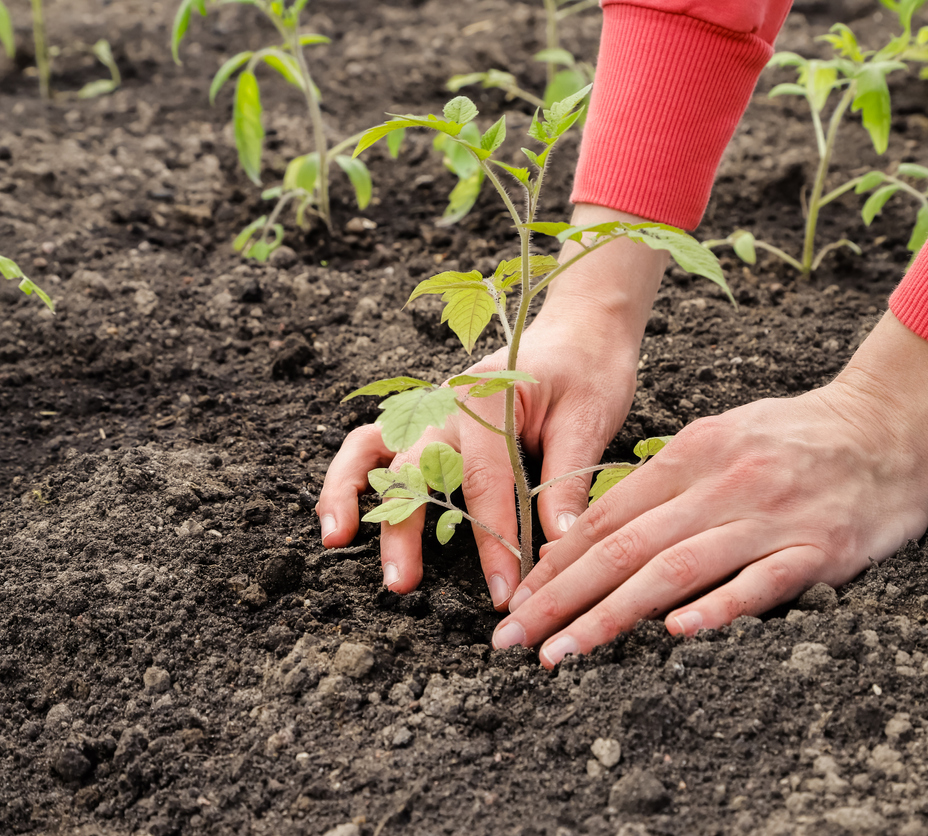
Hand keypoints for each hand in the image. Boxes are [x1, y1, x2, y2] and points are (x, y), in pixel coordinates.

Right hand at [315, 205, 668, 608]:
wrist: (581, 329)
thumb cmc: (588, 371)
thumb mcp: (589, 421)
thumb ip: (565, 484)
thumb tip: (557, 548)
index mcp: (487, 398)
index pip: (484, 482)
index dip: (493, 542)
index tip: (504, 591)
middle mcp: (445, 402)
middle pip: (413, 468)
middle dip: (404, 529)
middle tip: (402, 584)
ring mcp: (427, 411)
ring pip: (371, 450)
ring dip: (350, 494)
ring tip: (337, 539)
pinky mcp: (423, 423)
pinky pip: (371, 446)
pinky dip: (350, 478)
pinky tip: (341, 517)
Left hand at [492, 313, 927, 666]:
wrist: (892, 424)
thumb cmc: (796, 437)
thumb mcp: (720, 437)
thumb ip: (665, 481)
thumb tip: (602, 524)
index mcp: (690, 454)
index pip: (605, 517)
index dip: (554, 563)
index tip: (515, 602)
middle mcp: (719, 485)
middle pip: (623, 548)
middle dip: (558, 599)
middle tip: (511, 641)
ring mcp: (767, 519)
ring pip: (674, 570)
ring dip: (609, 616)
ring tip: (561, 653)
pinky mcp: (816, 551)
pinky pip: (759, 582)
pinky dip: (716, 608)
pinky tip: (675, 635)